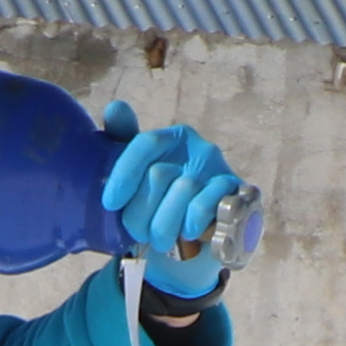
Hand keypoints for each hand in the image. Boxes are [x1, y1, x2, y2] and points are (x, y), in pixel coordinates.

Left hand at [100, 108, 249, 297]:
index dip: (124, 174)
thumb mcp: (137, 177)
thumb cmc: (161, 203)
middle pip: (159, 174)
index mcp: (171, 139)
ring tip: (160, 239)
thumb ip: (123, 141)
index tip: (110, 203)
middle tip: (138, 232)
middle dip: (141, 213)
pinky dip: (191, 224)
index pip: (146, 143)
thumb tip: (115, 107)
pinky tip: (186, 233)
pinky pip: (207, 205)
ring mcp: (219, 171)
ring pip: (183, 191)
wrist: (200, 237)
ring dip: (164, 226)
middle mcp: (197, 148)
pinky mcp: (236, 194)